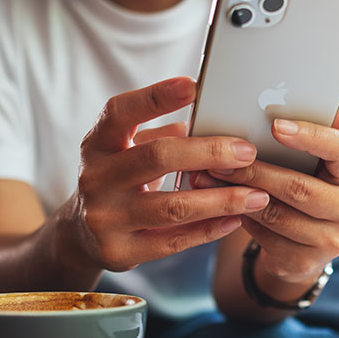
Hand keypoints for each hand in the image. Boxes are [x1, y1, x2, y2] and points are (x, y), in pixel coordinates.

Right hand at [71, 77, 269, 271]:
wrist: (81, 235)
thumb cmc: (119, 181)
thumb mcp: (128, 151)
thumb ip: (162, 135)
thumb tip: (212, 118)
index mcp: (98, 144)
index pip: (121, 113)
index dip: (156, 97)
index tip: (193, 86)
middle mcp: (96, 178)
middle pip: (157, 158)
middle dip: (209, 152)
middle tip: (247, 152)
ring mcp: (105, 218)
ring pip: (173, 206)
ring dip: (222, 199)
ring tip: (257, 195)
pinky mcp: (120, 251)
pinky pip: (174, 241)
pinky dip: (210, 229)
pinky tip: (236, 219)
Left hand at [203, 107, 338, 281]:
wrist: (312, 243)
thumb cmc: (315, 187)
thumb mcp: (324, 163)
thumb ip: (327, 137)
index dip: (309, 137)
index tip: (275, 125)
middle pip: (299, 188)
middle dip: (255, 171)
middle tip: (221, 158)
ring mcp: (331, 242)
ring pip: (276, 214)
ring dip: (237, 195)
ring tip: (208, 177)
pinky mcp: (304, 262)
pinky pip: (264, 236)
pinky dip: (240, 216)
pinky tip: (220, 202)